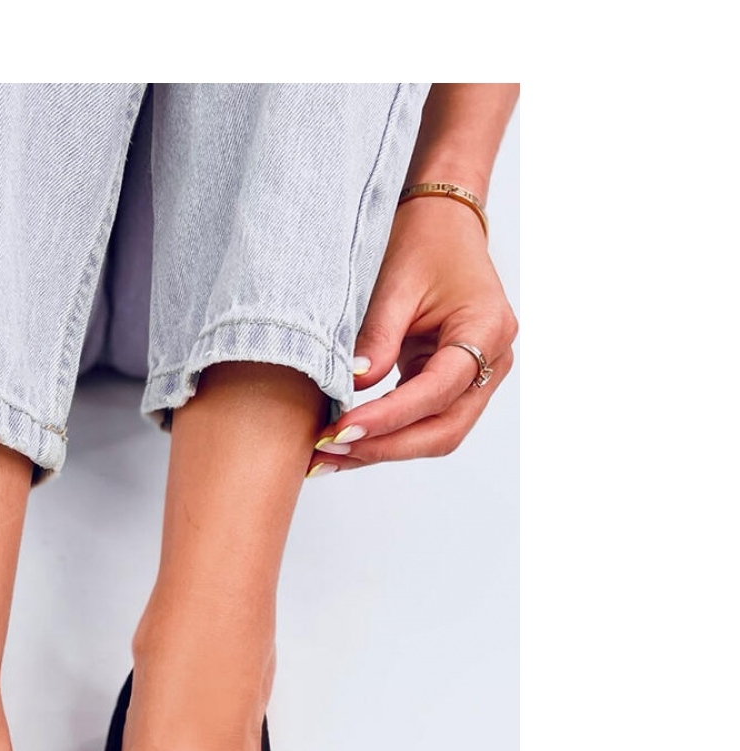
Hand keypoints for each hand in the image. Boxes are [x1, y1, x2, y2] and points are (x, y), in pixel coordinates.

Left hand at [312, 197, 516, 469]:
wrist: (442, 224)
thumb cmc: (425, 241)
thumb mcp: (395, 283)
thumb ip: (377, 338)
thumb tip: (352, 386)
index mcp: (486, 329)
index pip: (437, 391)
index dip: (389, 417)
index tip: (343, 429)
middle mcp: (492, 360)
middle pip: (443, 429)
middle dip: (384, 447)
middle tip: (328, 453)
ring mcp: (477, 377)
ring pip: (434, 435)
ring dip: (381, 450)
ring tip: (327, 457)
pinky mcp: (453, 385)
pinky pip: (423, 423)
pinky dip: (385, 437)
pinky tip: (345, 444)